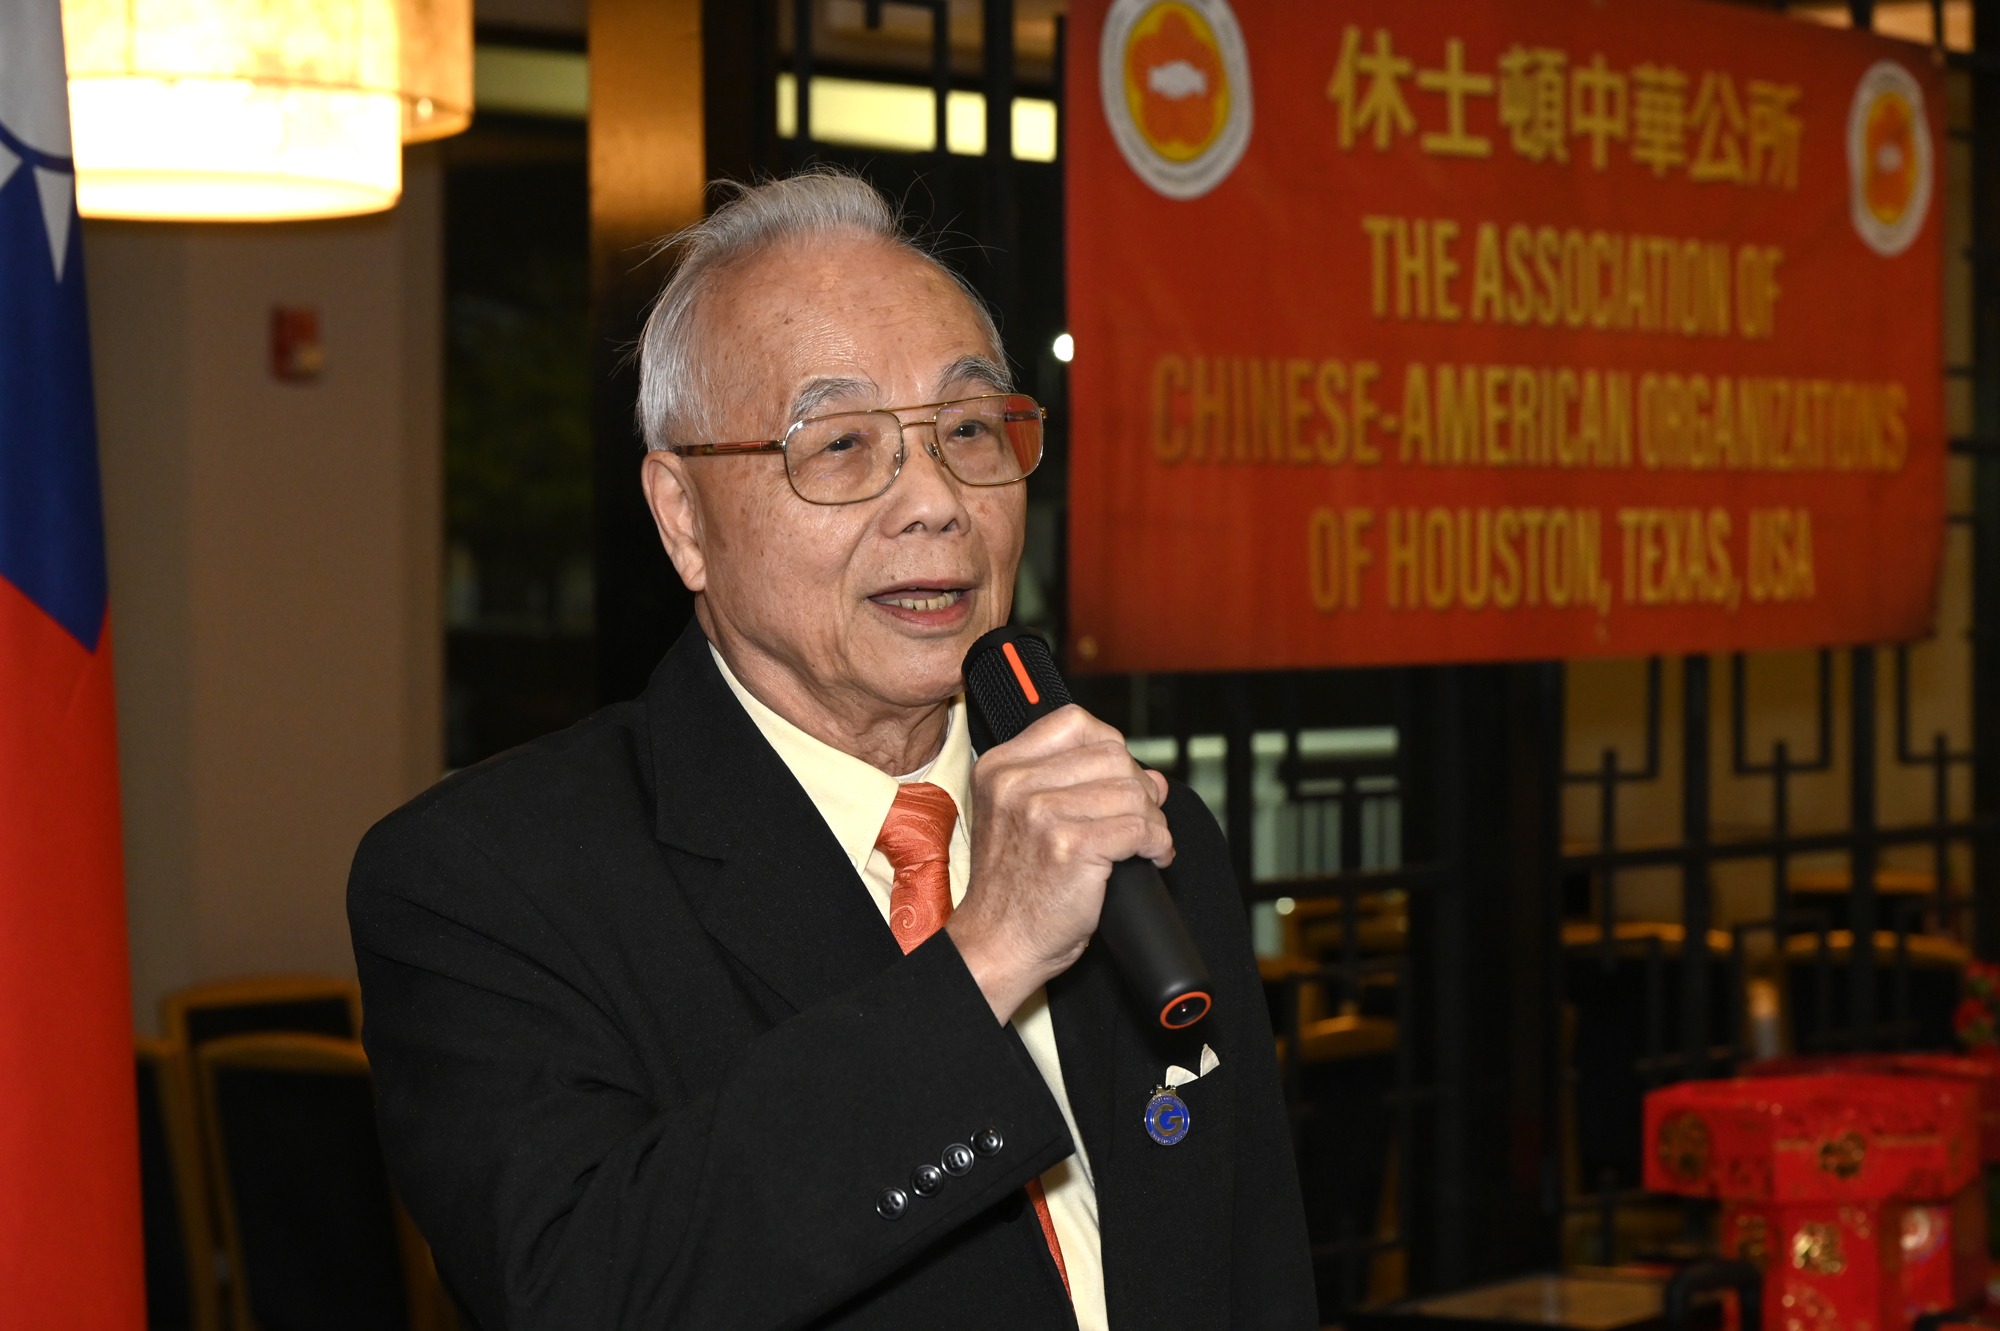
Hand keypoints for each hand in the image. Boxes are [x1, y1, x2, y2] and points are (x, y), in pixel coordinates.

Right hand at [946, 705, 1172, 1022]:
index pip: (1075, 723)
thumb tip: (1150, 776)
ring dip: (1153, 819)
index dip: (1111, 747)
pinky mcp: (1073, 847)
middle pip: (1112, 755)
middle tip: (1141, 818)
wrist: (999, 942)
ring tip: (1147, 843)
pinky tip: (1152, 857)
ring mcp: (1042, 814)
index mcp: (999, 768)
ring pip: (1132, 792)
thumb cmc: (1015, 888)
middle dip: (1138, 786)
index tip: (1120, 778)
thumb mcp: (1024, 819)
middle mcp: (1015, 784)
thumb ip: (1074, 786)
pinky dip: (1158, 843)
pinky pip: (1140, 827)